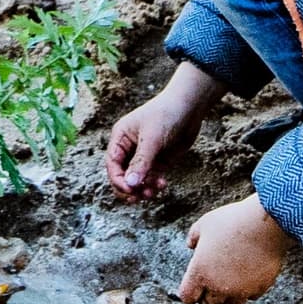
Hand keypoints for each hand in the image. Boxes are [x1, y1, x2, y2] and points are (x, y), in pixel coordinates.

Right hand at [106, 62, 222, 198]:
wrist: (190, 107)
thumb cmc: (166, 115)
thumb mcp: (152, 139)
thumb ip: (141, 162)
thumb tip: (130, 184)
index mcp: (120, 138)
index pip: (112, 164)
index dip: (118, 180)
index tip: (130, 190)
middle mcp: (129, 148)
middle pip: (122, 175)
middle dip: (130, 187)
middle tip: (140, 197)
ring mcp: (144, 155)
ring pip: (137, 179)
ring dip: (143, 188)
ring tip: (154, 192)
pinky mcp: (158, 160)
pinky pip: (150, 178)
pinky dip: (154, 184)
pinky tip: (162, 185)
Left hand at [176, 197, 291, 303]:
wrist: (264, 224)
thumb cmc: (232, 221)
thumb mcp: (205, 224)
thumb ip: (194, 237)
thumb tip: (191, 245)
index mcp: (200, 272)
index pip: (187, 296)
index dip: (189, 293)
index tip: (194, 287)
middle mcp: (218, 286)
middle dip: (208, 298)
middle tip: (211, 288)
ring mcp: (240, 290)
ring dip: (229, 297)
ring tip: (231, 283)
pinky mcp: (259, 288)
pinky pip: (251, 296)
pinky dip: (249, 289)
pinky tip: (249, 276)